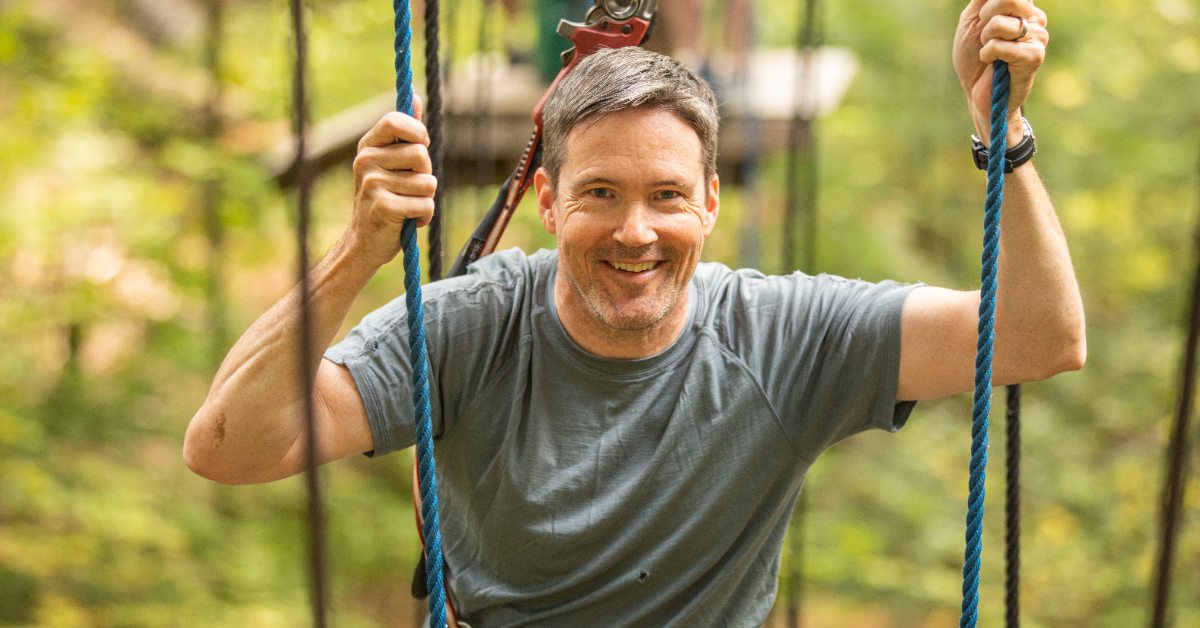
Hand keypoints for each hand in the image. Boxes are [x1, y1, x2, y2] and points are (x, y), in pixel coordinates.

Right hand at [348, 97, 436, 265]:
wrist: (365, 242)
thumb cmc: (385, 199)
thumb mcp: (391, 163)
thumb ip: (405, 133)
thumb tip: (415, 96)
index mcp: (367, 146)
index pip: (395, 120)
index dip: (417, 132)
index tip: (420, 146)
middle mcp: (365, 161)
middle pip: (420, 154)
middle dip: (425, 173)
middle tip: (410, 188)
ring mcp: (372, 184)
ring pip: (428, 182)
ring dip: (426, 198)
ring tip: (408, 204)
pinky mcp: (384, 207)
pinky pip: (425, 204)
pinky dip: (424, 216)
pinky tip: (409, 220)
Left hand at [953, 0, 1048, 145]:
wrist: (976, 91)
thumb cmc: (974, 56)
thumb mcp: (972, 21)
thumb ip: (983, 0)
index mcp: (1022, 7)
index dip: (991, 5)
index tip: (985, 17)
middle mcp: (1035, 18)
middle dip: (986, 17)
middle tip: (986, 35)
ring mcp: (1038, 36)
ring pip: (1001, 24)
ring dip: (985, 39)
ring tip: (990, 52)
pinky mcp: (1035, 56)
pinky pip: (1001, 45)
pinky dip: (988, 53)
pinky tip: (993, 63)